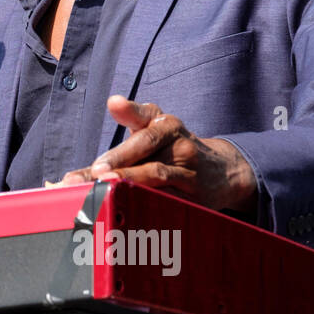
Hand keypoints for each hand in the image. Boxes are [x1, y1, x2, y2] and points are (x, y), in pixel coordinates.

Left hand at [59, 96, 257, 212]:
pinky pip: (170, 199)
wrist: (222, 172)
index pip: (145, 112)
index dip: (129, 109)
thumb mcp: (148, 134)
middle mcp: (177, 139)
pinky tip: (127, 210)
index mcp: (162, 121)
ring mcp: (188, 167)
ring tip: (106, 185)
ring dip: (131, 180)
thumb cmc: (170, 151)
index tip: (113, 103)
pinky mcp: (196, 194)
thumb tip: (90, 131)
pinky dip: (147, 204)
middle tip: (94, 170)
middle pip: (147, 144)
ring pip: (158, 173)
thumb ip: (117, 136)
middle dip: (118, 158)